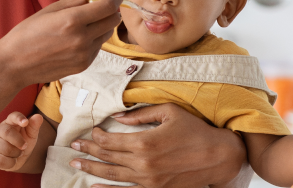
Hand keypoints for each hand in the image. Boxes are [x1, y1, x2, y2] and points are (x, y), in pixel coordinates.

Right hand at [0, 0, 123, 87]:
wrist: (14, 64)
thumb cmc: (28, 33)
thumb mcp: (52, 9)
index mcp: (72, 21)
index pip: (108, 5)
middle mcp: (82, 39)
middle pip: (113, 20)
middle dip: (111, 9)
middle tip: (98, 4)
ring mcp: (84, 55)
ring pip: (107, 34)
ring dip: (102, 24)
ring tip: (82, 23)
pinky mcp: (84, 65)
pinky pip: (98, 47)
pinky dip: (94, 39)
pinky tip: (76, 38)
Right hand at [0, 112, 44, 171]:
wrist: (16, 158)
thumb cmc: (22, 142)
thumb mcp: (30, 134)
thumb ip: (34, 126)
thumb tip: (38, 117)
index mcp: (11, 122)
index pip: (13, 116)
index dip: (19, 118)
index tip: (25, 122)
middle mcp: (0, 130)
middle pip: (7, 133)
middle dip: (18, 141)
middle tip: (25, 146)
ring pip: (4, 148)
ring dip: (16, 153)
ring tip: (18, 153)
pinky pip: (1, 160)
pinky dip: (11, 163)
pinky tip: (12, 160)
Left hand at [69, 103, 246, 187]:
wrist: (218, 157)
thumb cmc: (195, 131)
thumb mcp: (169, 112)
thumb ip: (140, 114)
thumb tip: (117, 117)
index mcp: (145, 142)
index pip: (111, 140)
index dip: (96, 136)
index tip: (89, 131)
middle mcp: (143, 164)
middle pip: (107, 158)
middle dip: (88, 151)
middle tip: (73, 147)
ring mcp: (149, 180)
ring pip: (112, 176)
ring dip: (91, 170)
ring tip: (75, 165)